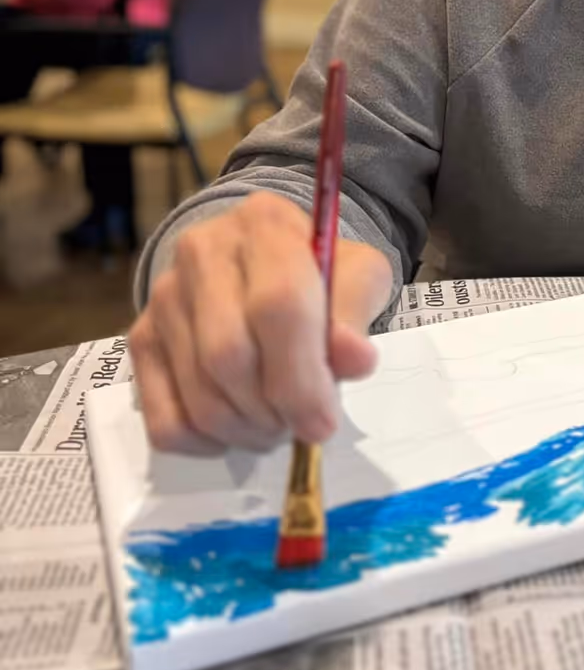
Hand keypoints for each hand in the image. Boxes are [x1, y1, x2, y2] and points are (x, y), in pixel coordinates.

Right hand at [130, 191, 392, 453]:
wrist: (265, 265)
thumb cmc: (319, 274)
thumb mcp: (356, 275)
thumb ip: (355, 312)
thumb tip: (354, 359)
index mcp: (264, 224)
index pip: (277, 304)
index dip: (302, 376)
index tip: (324, 423)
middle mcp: (201, 252)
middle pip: (228, 356)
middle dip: (273, 412)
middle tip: (303, 427)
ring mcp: (163, 297)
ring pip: (198, 396)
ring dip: (246, 431)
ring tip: (278, 425)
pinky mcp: (141, 340)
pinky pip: (166, 422)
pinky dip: (207, 445)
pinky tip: (238, 429)